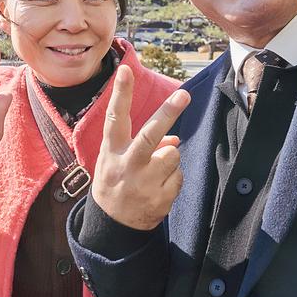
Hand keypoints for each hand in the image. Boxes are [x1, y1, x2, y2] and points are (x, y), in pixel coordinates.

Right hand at [92, 64, 190, 229]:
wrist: (113, 226)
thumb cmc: (116, 181)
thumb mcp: (117, 160)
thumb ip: (141, 144)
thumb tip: (174, 139)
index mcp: (112, 151)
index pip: (115, 117)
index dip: (121, 93)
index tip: (126, 69)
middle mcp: (126, 164)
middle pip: (151, 133)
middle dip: (168, 112)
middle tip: (184, 95)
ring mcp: (143, 183)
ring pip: (173, 153)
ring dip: (169, 159)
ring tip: (154, 173)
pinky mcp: (159, 198)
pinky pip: (179, 175)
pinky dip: (173, 179)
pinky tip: (157, 189)